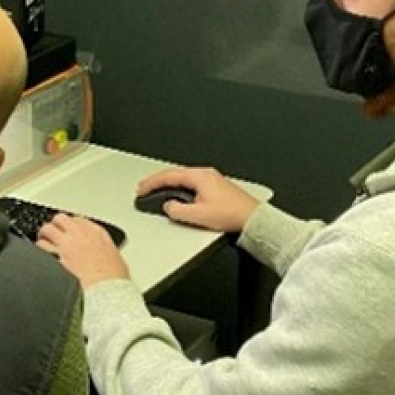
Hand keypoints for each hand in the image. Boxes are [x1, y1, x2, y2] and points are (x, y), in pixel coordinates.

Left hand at [36, 213, 129, 288]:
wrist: (107, 294)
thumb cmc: (114, 281)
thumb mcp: (116, 258)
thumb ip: (104, 248)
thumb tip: (101, 251)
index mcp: (96, 233)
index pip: (77, 219)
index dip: (70, 225)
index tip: (68, 230)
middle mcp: (79, 236)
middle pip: (59, 219)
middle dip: (55, 226)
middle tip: (52, 234)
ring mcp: (65, 246)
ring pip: (46, 230)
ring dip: (44, 237)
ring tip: (44, 244)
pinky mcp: (54, 259)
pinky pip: (40, 249)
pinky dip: (39, 251)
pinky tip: (41, 257)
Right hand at [135, 166, 258, 233]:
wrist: (253, 220)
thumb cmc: (233, 215)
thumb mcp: (199, 215)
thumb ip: (178, 210)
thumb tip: (169, 206)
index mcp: (200, 176)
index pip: (169, 175)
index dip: (152, 182)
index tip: (141, 188)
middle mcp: (206, 175)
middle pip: (175, 174)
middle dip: (157, 182)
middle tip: (144, 188)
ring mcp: (212, 180)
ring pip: (183, 179)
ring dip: (168, 185)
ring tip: (156, 192)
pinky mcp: (216, 189)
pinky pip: (191, 184)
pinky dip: (179, 188)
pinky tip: (176, 195)